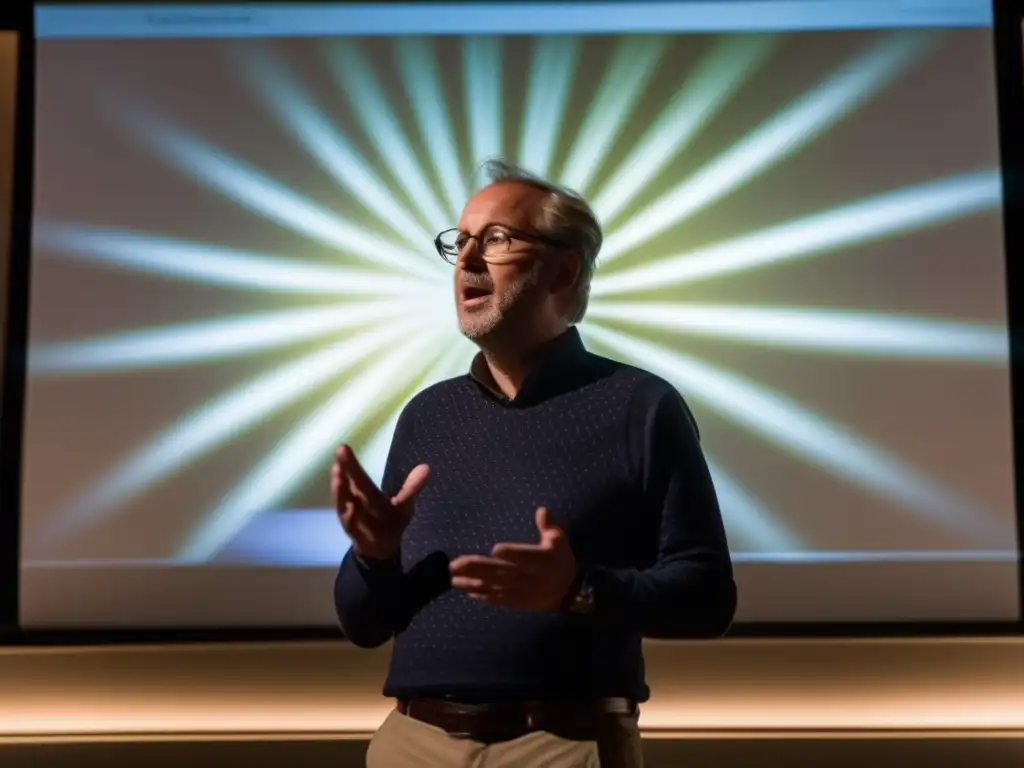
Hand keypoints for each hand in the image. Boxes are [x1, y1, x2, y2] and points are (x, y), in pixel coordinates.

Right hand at [332, 444, 428, 560]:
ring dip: (341, 492)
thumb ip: (412, 487)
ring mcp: (354, 518)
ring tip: (338, 478)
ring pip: (345, 504)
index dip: (351, 463)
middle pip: (352, 484)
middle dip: (347, 469)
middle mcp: (356, 502)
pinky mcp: (356, 534)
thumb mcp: (404, 503)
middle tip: (340, 450)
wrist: (381, 548)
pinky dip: (349, 518)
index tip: (342, 446)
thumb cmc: (390, 520)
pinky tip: (349, 508)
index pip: (359, 475)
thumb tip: (426, 467)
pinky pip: (351, 526)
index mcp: (366, 492)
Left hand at [449, 507, 577, 610]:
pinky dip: (482, 596)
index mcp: (541, 560)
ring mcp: (521, 591)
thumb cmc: (560, 559)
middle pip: (502, 572)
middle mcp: (529, 577)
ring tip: (453, 579)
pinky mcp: (516, 601)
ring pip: (495, 587)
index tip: (495, 548)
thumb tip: (542, 510)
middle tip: (454, 564)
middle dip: (477, 568)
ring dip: (472, 583)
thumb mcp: (559, 540)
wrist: (567, 592)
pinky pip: (497, 599)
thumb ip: (548, 526)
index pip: (526, 556)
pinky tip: (467, 591)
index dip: (512, 553)